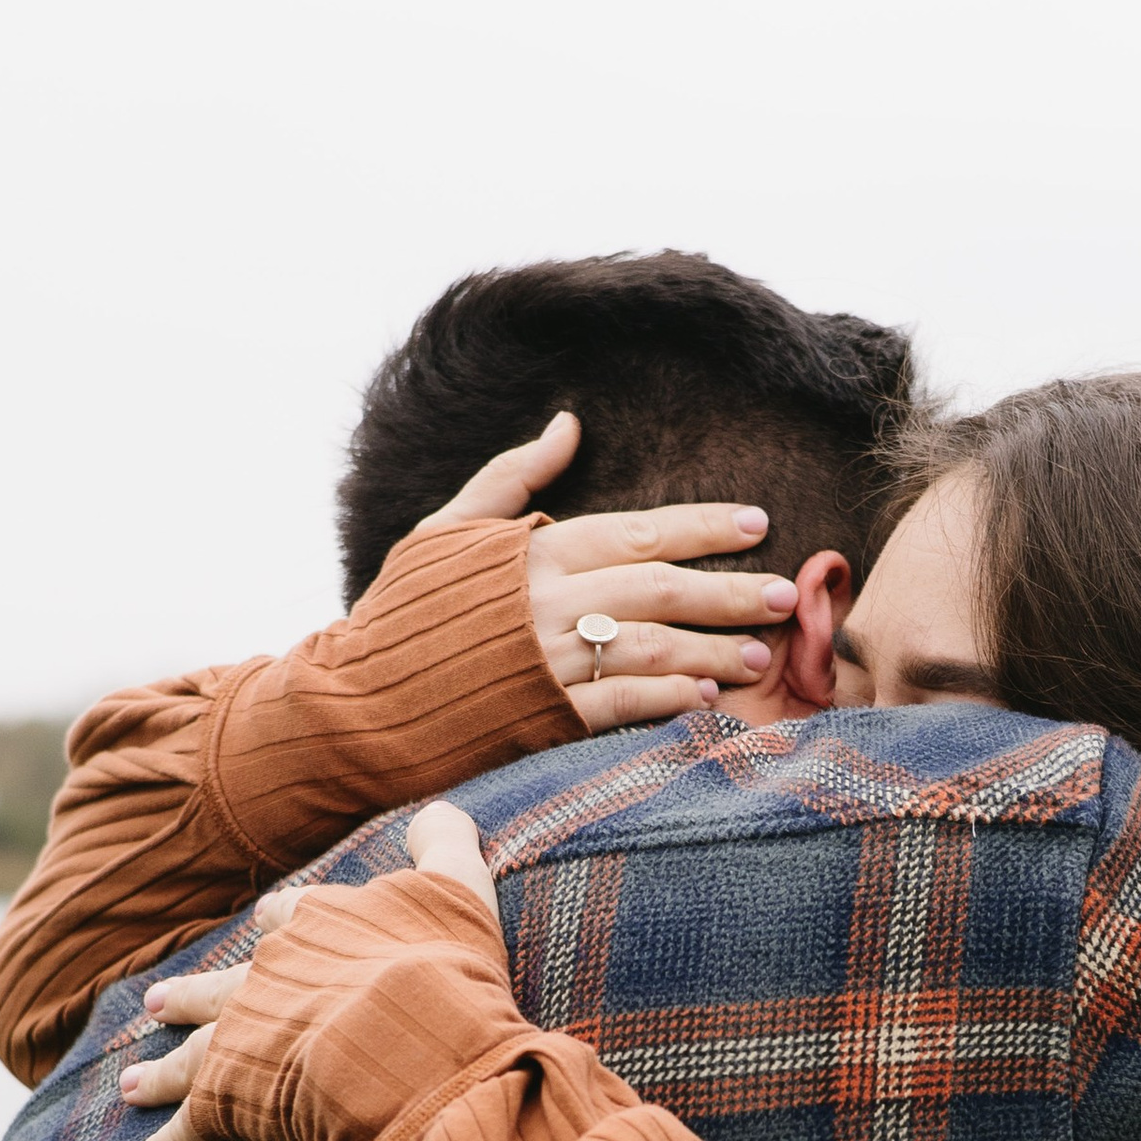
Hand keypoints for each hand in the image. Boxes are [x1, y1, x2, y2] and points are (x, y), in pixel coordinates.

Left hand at [115, 821, 501, 1140]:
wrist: (407, 1032)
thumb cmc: (439, 964)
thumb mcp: (457, 889)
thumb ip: (444, 845)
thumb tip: (440, 809)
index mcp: (315, 926)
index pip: (288, 916)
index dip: (281, 924)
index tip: (271, 928)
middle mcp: (266, 975)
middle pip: (220, 984)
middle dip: (192, 997)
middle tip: (158, 1006)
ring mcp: (241, 1035)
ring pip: (190, 1053)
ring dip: (161, 1071)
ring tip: (131, 1082)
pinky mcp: (230, 1096)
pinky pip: (188, 1130)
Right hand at [411, 410, 798, 724]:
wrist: (357, 703)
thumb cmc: (405, 613)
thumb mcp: (446, 530)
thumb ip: (512, 478)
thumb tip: (568, 423)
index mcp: (533, 551)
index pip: (637, 531)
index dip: (701, 526)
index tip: (756, 521)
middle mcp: (548, 602)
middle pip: (660, 588)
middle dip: (730, 589)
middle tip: (784, 593)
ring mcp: (547, 661)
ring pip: (652, 647)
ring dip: (712, 649)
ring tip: (759, 655)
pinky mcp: (542, 717)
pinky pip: (621, 704)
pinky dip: (666, 698)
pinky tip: (705, 697)